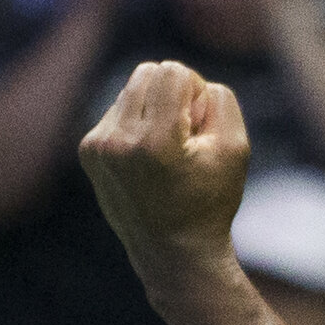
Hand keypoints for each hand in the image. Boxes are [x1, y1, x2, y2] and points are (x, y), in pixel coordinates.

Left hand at [79, 60, 250, 277]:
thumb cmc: (210, 201)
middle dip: (172, 95)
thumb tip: (188, 83)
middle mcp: (118, 141)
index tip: (200, 127)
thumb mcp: (235, 148)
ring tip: (166, 152)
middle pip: (148, 72)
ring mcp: (98, 146)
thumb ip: (219, 99)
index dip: (196, 92)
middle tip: (186, 136)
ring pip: (131, 90)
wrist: (173, 253)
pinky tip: (147, 159)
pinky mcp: (88, 151)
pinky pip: (117, 111)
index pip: (172, 71)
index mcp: (156, 141)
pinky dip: (136, 125)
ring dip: (154, 109)